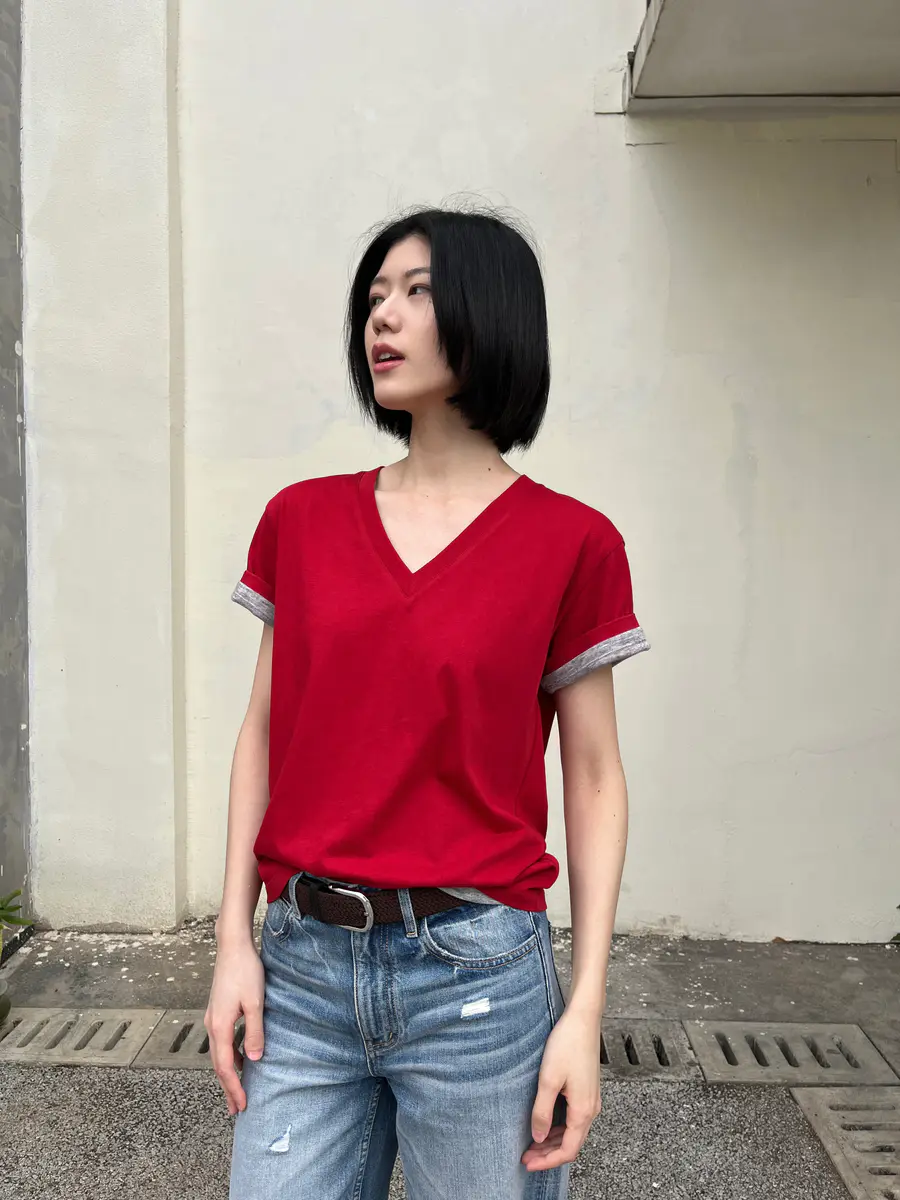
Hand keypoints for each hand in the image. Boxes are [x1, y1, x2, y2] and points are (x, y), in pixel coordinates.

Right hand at [204, 937, 265, 1115]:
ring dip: (228, 1073)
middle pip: (218, 1064)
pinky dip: (229, 1056)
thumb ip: (254, 1032)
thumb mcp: (256, 1003)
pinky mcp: (218, 1011)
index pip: (225, 1067)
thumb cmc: (245, 971)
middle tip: (236, 1109)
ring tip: (237, 1090)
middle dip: (227, 1087)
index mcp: (219, 1026)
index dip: (233, 1088)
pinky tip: (242, 1060)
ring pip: (219, 1054)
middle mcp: (212, 1025)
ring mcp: (213, 1018)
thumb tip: (255, 1059)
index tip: (241, 1106)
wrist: (233, 946)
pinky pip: (222, 1041)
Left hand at [522, 1007, 602, 1171]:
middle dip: (548, 1154)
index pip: (567, 1150)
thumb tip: (538, 1136)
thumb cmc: (567, 1045)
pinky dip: (559, 1127)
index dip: (547, 1161)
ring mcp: (591, 1099)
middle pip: (571, 1144)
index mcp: (583, 1110)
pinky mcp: (587, 1090)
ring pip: (573, 1132)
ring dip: (553, 1141)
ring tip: (532, 1143)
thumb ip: (542, 1111)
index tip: (528, 1163)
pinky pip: (574, 1118)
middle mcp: (591, 1109)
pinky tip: (545, 1123)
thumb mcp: (548, 1079)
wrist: (583, 1020)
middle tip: (526, 1156)